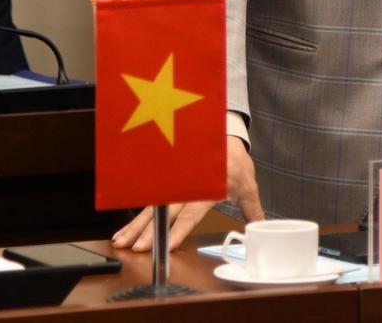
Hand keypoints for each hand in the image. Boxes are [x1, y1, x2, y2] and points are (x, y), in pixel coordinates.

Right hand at [110, 136, 263, 251]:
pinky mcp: (167, 183)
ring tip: (122, 240)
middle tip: (135, 247)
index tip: (166, 245)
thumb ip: (253, 212)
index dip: (177, 232)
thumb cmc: (235, 161)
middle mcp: (186, 186)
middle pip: (164, 213)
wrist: (224, 134)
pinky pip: (149, 202)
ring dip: (135, 225)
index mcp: (207, 189)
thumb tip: (259, 231)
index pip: (190, 214)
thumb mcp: (248, 187)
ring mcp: (174, 184)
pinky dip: (136, 217)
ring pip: (152, 207)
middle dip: (148, 231)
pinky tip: (125, 230)